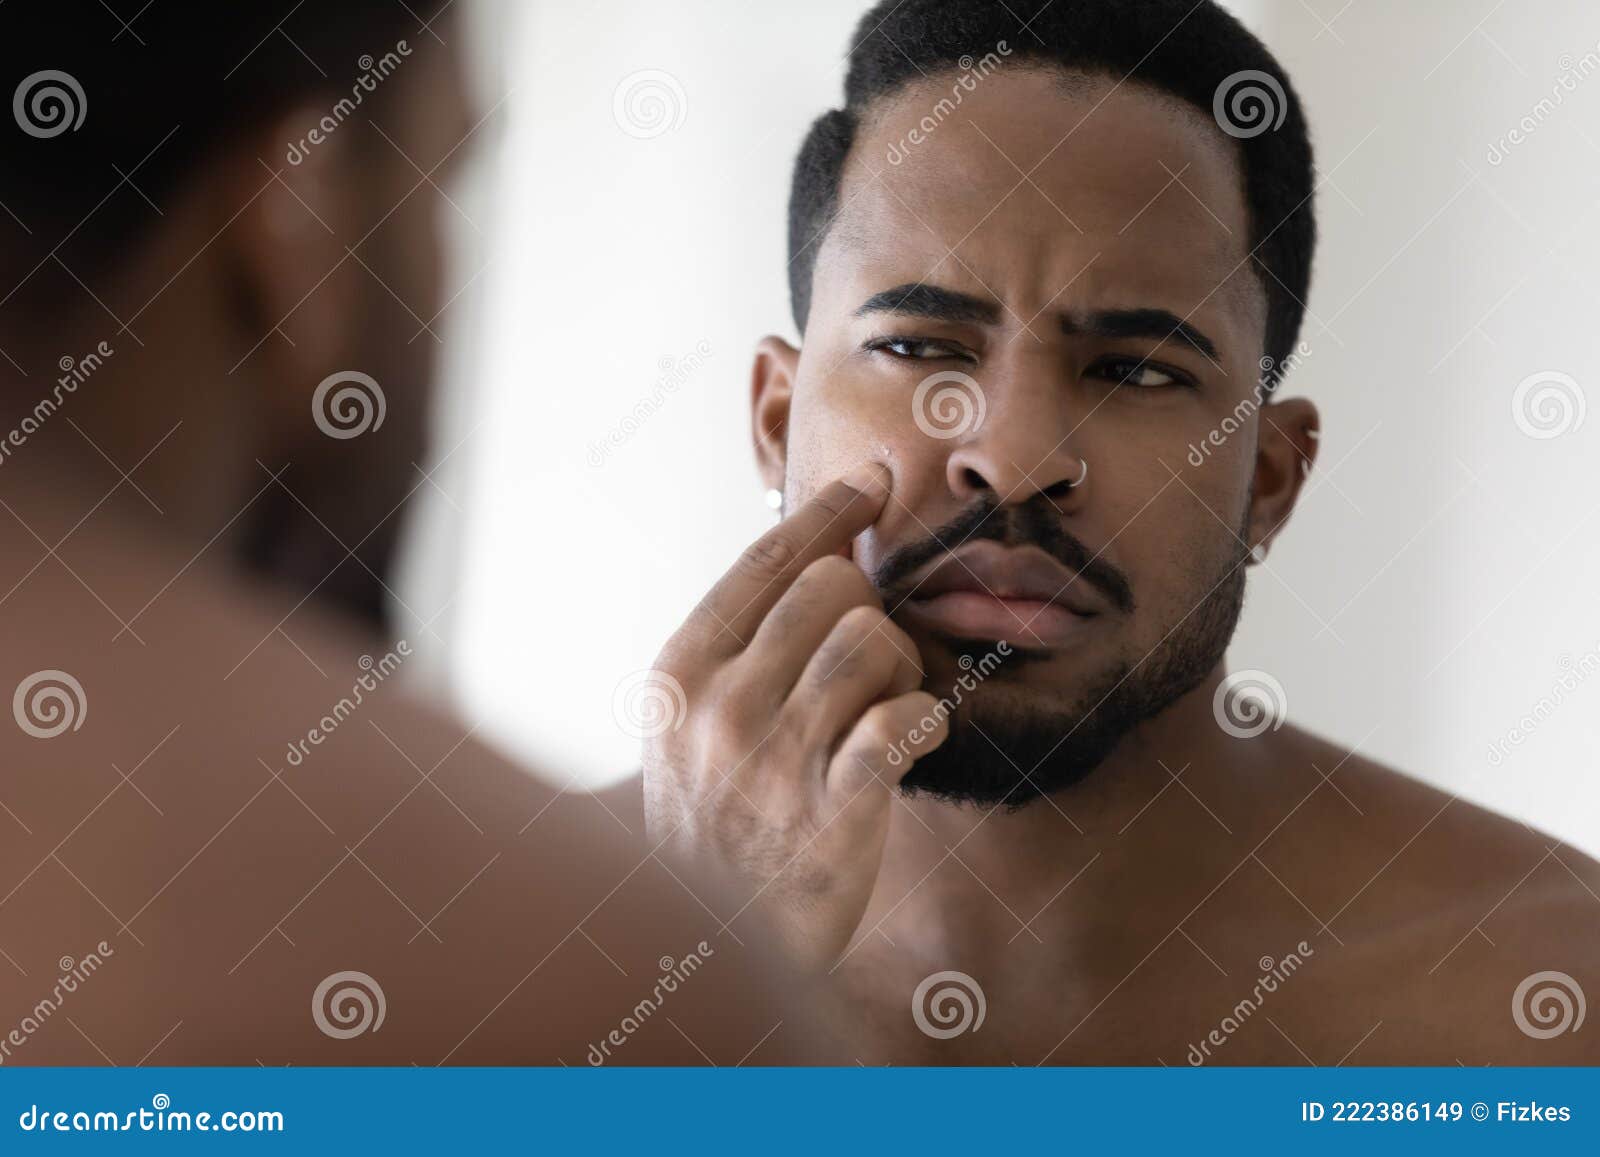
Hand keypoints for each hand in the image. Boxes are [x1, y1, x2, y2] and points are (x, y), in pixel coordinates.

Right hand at [642, 464, 948, 970]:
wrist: (708, 943)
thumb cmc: (714, 822)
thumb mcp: (686, 727)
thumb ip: (737, 646)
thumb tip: (820, 550)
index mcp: (679, 672)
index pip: (767, 559)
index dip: (829, 510)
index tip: (871, 481)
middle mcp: (719, 705)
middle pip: (835, 586)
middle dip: (868, 611)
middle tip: (866, 664)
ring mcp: (774, 758)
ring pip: (878, 639)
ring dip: (899, 669)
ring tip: (880, 710)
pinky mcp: (834, 809)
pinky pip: (907, 717)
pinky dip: (923, 721)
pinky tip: (908, 743)